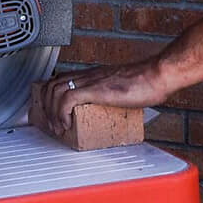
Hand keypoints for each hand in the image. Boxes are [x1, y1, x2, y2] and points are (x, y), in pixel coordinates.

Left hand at [30, 60, 172, 137]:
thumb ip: (114, 95)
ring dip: (52, 112)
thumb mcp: (122, 88)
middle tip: (52, 124)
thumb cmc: (147, 82)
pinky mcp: (96, 89)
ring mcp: (90, 81)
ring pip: (55, 91)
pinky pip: (68, 99)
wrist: (157, 75)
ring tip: (59, 128)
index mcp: (93, 75)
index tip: (52, 113)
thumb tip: (116, 108)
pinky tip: (66, 124)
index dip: (49, 96)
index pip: (59, 79)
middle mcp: (88, 76)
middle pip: (52, 84)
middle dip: (46, 106)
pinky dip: (61, 113)